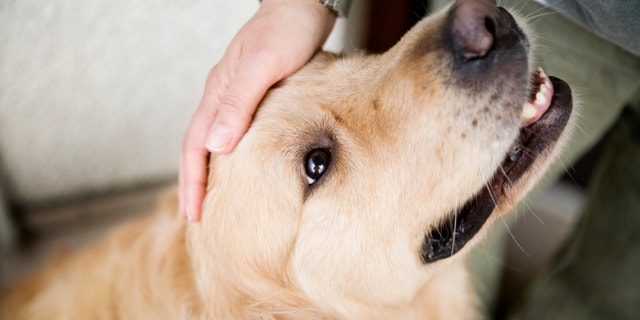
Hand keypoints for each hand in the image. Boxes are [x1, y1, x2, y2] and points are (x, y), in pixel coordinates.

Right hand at [179, 0, 336, 220]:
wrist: (304, 4)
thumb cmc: (286, 30)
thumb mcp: (262, 66)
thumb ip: (239, 103)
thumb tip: (216, 146)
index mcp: (218, 92)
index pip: (195, 145)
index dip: (192, 182)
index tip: (192, 214)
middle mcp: (222, 96)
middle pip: (199, 147)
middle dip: (194, 184)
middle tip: (195, 219)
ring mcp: (237, 96)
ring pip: (215, 141)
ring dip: (210, 172)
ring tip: (212, 201)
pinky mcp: (256, 96)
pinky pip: (235, 133)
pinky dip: (231, 156)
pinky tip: (240, 168)